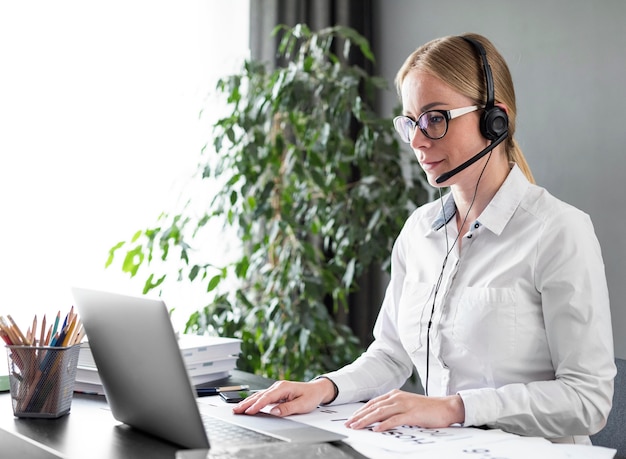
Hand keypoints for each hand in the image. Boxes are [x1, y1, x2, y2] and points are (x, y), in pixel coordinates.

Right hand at [232, 378, 335, 416]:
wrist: (316, 389)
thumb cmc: (310, 395)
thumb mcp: (302, 404)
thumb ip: (287, 408)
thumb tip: (274, 411)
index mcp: (283, 387)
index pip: (267, 398)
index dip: (257, 405)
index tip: (249, 411)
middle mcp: (278, 387)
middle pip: (259, 396)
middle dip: (247, 403)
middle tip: (236, 410)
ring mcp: (276, 389)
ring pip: (259, 396)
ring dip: (247, 402)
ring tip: (237, 408)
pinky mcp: (276, 393)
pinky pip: (262, 397)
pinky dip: (253, 401)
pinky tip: (247, 405)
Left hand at [345, 390, 464, 431]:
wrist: (446, 407)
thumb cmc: (427, 409)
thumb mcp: (407, 406)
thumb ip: (394, 409)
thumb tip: (379, 419)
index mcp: (395, 395)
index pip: (373, 403)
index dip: (361, 411)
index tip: (351, 418)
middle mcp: (397, 398)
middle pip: (374, 407)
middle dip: (359, 416)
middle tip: (349, 423)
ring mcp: (404, 405)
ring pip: (380, 412)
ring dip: (366, 420)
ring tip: (357, 426)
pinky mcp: (412, 414)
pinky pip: (395, 419)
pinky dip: (384, 424)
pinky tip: (376, 429)